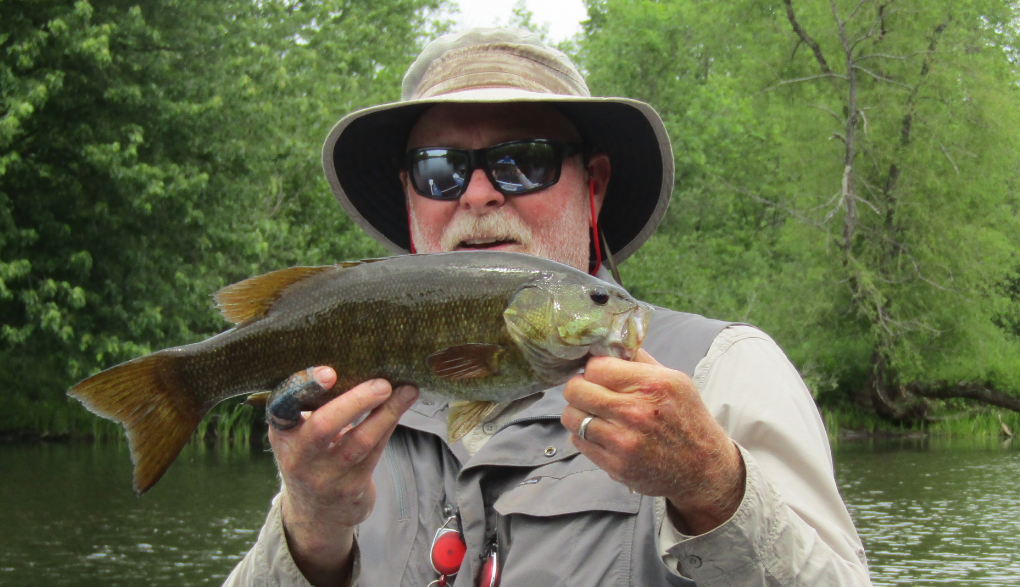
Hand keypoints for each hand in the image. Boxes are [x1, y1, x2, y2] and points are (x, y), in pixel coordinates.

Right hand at [270, 367, 418, 585]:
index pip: (283, 407)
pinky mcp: (351, 488)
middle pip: (324, 427)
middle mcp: (299, 456)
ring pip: (359, 441)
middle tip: (382, 383)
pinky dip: (390, 425)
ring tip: (407, 390)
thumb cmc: (311, 455)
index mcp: (282, 432)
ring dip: (387, 413)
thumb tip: (353, 359)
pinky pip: (375, 452)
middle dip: (356, 401)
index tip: (329, 372)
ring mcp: (325, 476)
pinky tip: (402, 406)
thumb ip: (313, 403)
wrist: (316, 512)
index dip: (303, 387)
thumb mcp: (298, 432)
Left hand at [561, 349, 744, 535]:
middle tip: (590, 393)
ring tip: (594, 414)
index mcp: (651, 384)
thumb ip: (640, 361)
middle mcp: (634, 411)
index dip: (593, 370)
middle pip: (575, 390)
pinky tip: (601, 433)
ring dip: (578, 413)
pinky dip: (584, 436)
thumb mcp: (675, 381)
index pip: (595, 367)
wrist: (703, 468)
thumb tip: (609, 342)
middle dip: (579, 388)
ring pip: (570, 416)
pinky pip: (578, 442)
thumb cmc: (687, 419)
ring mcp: (622, 441)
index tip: (599, 376)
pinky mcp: (615, 465)